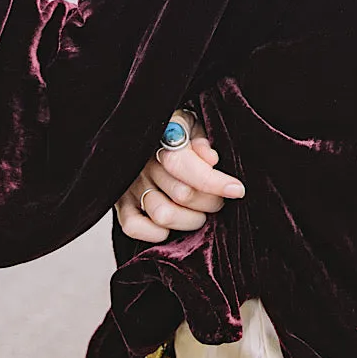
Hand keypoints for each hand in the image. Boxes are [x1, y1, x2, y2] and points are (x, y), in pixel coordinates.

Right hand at [115, 111, 245, 243]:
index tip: (237, 190)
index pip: (185, 165)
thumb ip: (201, 139)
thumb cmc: (180, 132)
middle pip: (182, 194)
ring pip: (163, 215)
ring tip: (200, 213)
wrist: (147, 133)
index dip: (214, 181)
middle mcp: (143, 163)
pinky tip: (172, 226)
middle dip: (210, 202)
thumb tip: (210, 159)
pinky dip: (156, 233)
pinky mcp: (119, 204)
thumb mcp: (194, 125)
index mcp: (161, 139)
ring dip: (190, 220)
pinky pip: (133, 227)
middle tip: (219, 200)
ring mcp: (129, 184)